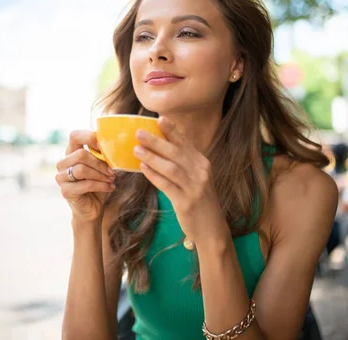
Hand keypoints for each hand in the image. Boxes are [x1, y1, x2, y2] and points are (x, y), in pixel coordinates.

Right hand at [55, 130, 115, 223]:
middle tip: (112, 171)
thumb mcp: (101, 167)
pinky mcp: (65, 191)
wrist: (92, 208)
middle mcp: (63, 163)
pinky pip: (86, 184)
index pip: (75, 136)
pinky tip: (110, 187)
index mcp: (71, 152)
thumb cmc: (97, 184)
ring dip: (101, 175)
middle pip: (80, 154)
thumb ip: (102, 155)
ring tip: (111, 179)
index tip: (104, 147)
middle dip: (100, 163)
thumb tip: (113, 146)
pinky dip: (101, 186)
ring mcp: (61, 177)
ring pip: (82, 169)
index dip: (89, 137)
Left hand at [134, 117, 227, 245]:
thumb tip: (159, 148)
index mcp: (202, 163)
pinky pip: (167, 186)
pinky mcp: (186, 202)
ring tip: (136, 150)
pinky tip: (143, 169)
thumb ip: (182, 164)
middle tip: (139, 133)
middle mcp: (200, 173)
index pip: (185, 143)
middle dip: (156, 141)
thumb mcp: (196, 178)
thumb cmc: (199, 201)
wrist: (211, 228)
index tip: (159, 118)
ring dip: (152, 157)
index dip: (172, 130)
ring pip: (171, 168)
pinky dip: (154, 176)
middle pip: (176, 152)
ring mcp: (194, 188)